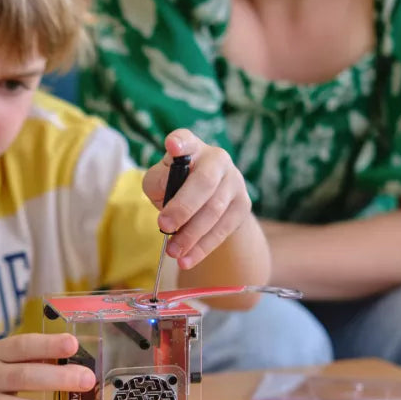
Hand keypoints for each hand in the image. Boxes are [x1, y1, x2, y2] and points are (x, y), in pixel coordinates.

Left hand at [143, 129, 251, 269]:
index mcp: (191, 148)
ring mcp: (234, 181)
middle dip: (183, 207)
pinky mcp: (242, 205)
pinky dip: (202, 247)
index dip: (180, 143)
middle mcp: (217, 159)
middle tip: (163, 225)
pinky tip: (186, 260)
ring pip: (214, 210)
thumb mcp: (159, 183)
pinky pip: (222, 229)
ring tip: (173, 251)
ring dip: (191, 234)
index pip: (185, 140)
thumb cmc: (175, 188)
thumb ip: (157, 183)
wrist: (206, 206)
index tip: (172, 145)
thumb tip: (168, 194)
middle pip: (203, 182)